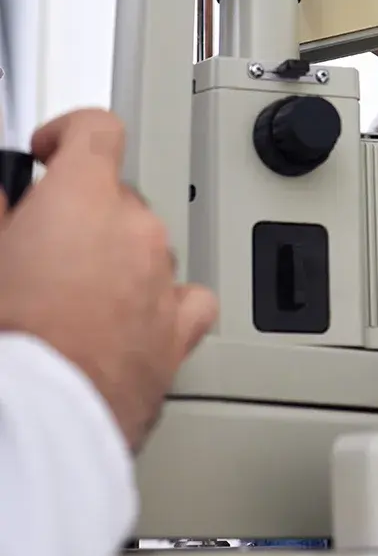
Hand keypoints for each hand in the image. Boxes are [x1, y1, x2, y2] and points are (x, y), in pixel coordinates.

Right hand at [0, 109, 216, 451]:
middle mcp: (136, 232)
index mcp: (84, 201)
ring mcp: (161, 282)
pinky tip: (131, 317)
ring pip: (146, 248)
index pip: (98, 130)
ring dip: (115, 259)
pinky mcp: (175, 336)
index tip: (51, 149)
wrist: (28, 424)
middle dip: (82, 214)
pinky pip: (182, 300)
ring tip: (68, 297)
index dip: (70, 133)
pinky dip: (159, 301)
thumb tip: (5, 194)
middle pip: (119, 197)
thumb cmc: (9, 344)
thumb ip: (0, 211)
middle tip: (37, 247)